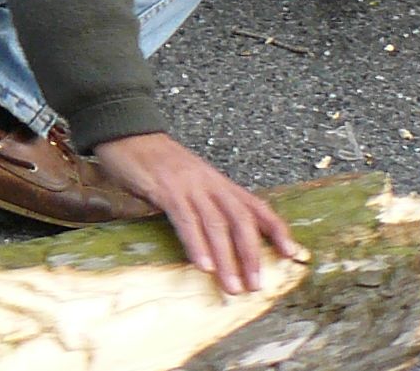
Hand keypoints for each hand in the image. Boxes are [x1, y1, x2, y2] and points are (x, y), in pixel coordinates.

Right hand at [90, 133, 306, 292]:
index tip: (292, 253)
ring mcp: (189, 185)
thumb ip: (206, 204)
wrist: (128, 133)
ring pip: (216, 224)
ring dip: (226, 259)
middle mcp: (210, 183)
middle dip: (251, 254)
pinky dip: (196, 244)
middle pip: (241, 219)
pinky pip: (186, 219)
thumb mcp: (190, 181)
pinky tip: (202, 265)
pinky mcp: (166, 189)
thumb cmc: (157, 162)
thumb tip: (220, 239)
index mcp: (218, 182)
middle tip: (255, 285)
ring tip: (232, 286)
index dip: (276, 229)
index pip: (256, 206)